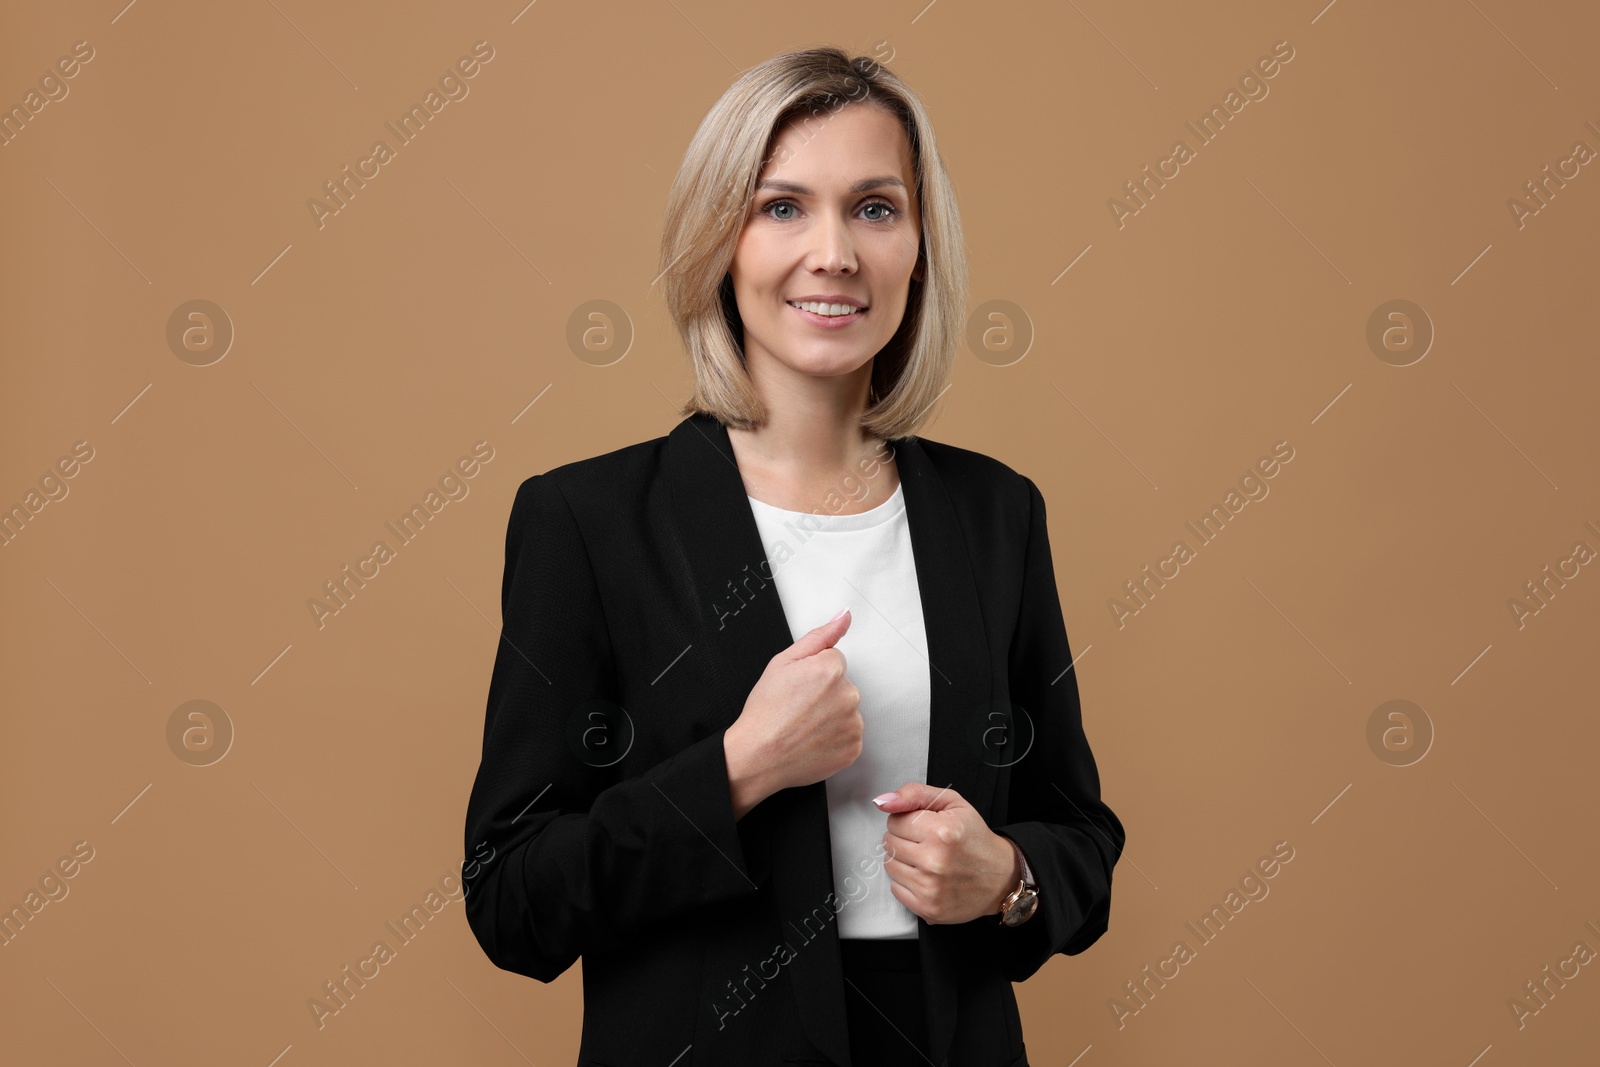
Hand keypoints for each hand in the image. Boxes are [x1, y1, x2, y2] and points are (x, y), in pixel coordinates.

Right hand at [727, 609, 862, 796]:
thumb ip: (819, 637)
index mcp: (831, 669)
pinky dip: (835, 738)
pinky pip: (849, 735)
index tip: (798, 688)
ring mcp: (853, 724)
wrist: (758, 755)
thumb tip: (843, 617)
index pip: (834, 661)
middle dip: (825, 693)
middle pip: (843, 685)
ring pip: (846, 710)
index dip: (813, 673)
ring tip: (803, 725)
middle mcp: (848, 695)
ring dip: (831, 716)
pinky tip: (813, 739)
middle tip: (798, 708)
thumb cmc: (765, 712)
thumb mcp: (782, 662)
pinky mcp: (854, 748)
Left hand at [874, 782, 1020, 924]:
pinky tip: (926, 877)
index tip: (923, 826)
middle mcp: (935, 861)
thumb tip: (883, 801)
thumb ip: (914, 794)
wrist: (1000, 876)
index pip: (894, 821)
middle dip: (904, 839)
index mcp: (941, 832)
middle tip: (926, 843)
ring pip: (889, 865)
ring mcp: (931, 888)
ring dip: (903, 861)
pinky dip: (907, 882)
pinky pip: (895, 889)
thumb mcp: (952, 803)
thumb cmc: (975, 839)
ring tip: (926, 859)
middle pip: (889, 843)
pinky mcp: (928, 908)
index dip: (908, 821)